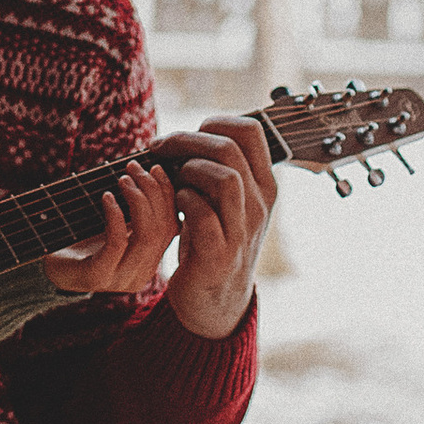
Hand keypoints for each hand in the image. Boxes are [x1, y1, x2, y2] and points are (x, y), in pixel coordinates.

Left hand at [42, 159, 178, 299]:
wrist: (49, 263)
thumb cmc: (81, 238)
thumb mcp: (115, 222)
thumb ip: (137, 209)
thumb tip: (155, 171)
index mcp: (150, 261)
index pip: (172, 226)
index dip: (167, 194)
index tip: (156, 167)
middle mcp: (141, 274)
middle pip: (162, 228)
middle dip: (151, 191)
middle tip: (133, 168)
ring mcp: (120, 279)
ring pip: (146, 236)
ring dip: (137, 200)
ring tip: (122, 179)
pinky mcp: (98, 276)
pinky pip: (117, 243)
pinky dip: (115, 215)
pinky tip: (106, 197)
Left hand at [159, 117, 276, 338]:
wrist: (214, 301)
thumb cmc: (213, 241)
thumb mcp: (226, 203)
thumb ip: (218, 170)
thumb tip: (188, 135)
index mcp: (264, 185)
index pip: (250, 130)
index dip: (213, 121)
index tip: (185, 135)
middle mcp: (259, 205)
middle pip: (229, 149)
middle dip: (186, 141)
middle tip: (160, 150)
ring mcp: (242, 231)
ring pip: (223, 178)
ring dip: (187, 171)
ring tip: (171, 180)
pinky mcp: (219, 255)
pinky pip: (202, 215)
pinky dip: (182, 202)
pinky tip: (174, 205)